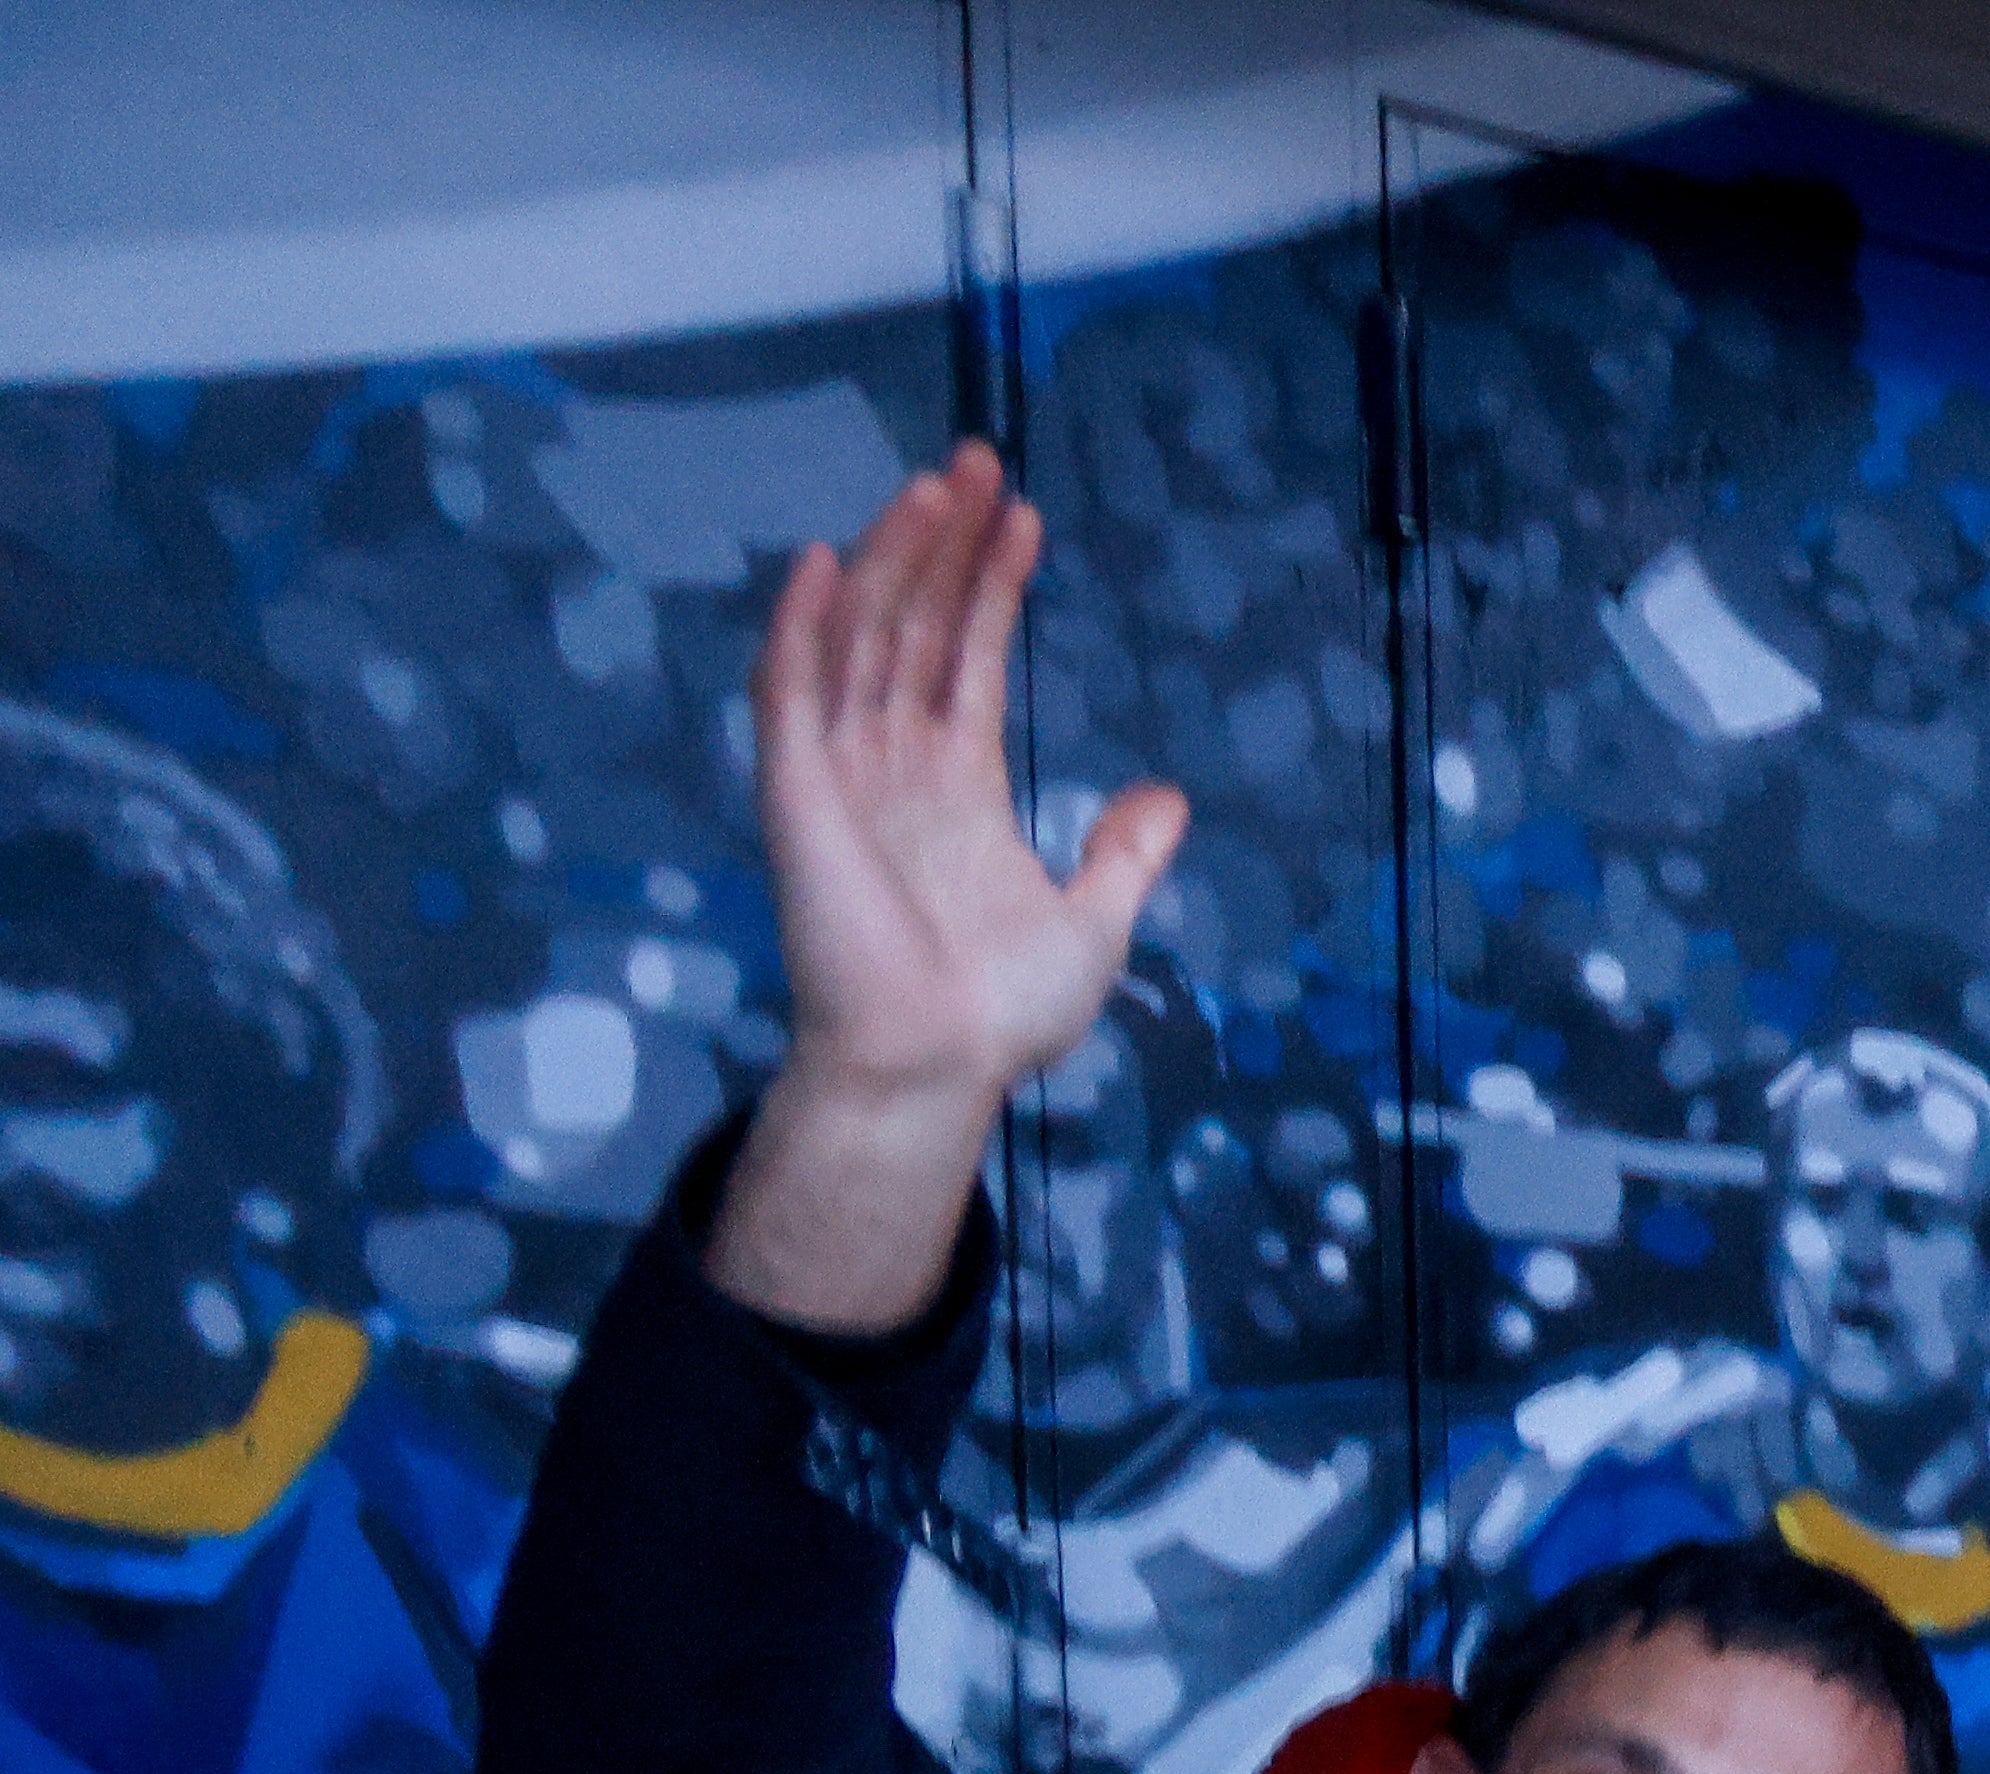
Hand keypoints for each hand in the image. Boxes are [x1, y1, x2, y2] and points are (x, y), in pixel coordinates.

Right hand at [713, 448, 1191, 1332]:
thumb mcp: (1094, 921)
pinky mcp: (796, 793)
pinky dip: (803, 626)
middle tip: (978, 460)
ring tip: (935, 486)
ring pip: (862, 636)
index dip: (993, 584)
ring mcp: (839, 771)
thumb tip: (1169, 797)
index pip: (969, 655)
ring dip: (893, 558)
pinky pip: (790, 692)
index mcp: (954, 784)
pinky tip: (829, 559)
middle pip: (915, 623)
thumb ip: (1123, 853)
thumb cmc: (999, 1013)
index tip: (1026, 517)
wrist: (938, 1066)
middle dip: (944, 543)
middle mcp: (892, 762)